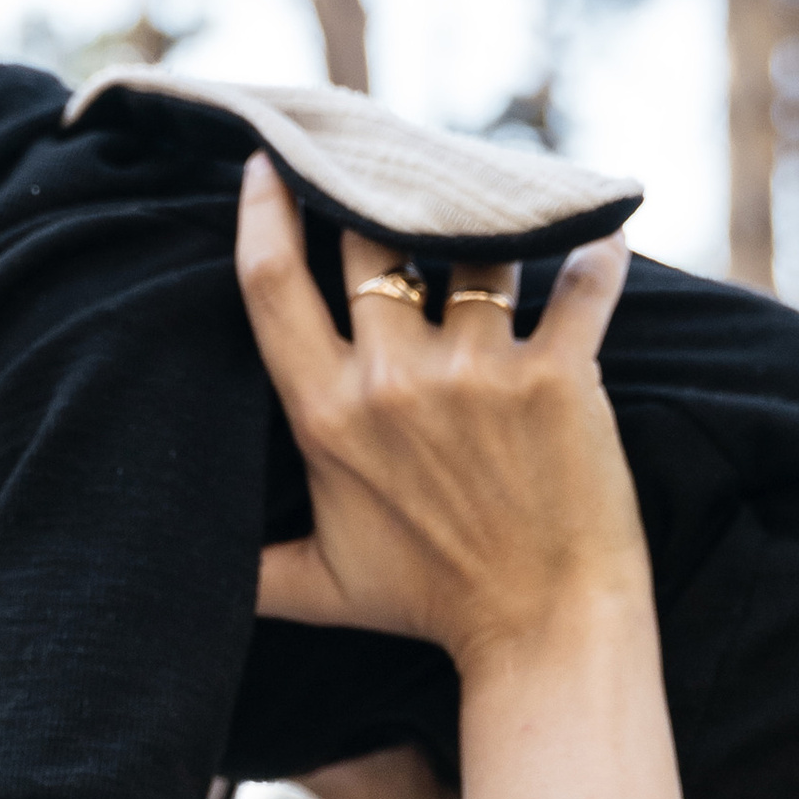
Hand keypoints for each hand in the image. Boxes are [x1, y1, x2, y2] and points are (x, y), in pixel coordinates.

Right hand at [236, 155, 642, 670]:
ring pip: (477, 247)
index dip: (264, 210)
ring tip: (503, 207)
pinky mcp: (559, 375)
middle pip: (372, 239)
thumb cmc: (431, 607)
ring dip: (491, 223)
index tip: (271, 164)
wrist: (543, 634)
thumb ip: (252, 568)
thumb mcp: (319, 590)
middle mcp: (394, 382)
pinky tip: (602, 236)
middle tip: (401, 167)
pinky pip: (584, 283)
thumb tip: (196, 572)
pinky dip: (598, 254)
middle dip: (382, 193)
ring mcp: (479, 373)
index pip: (272, 285)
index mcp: (326, 417)